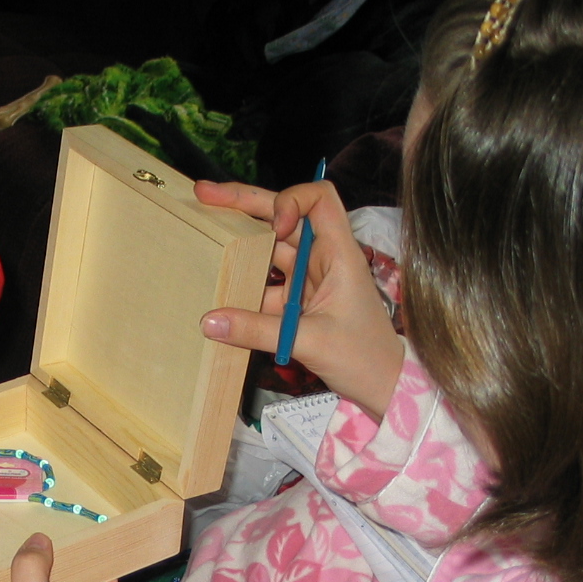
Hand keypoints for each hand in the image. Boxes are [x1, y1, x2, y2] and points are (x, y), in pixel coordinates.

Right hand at [195, 178, 402, 420]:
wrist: (382, 387)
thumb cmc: (363, 357)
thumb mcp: (310, 341)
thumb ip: (258, 330)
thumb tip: (209, 321)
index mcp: (339, 253)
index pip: (319, 199)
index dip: (291, 201)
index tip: (274, 228)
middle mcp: (322, 258)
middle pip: (283, 217)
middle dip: (244, 203)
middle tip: (204, 194)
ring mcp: (308, 280)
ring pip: (269, 251)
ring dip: (238, 245)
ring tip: (200, 232)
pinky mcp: (296, 303)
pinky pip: (264, 287)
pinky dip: (242, 288)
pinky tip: (215, 293)